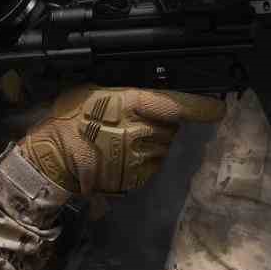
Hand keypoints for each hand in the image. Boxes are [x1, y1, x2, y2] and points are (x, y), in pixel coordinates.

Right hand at [19, 85, 224, 196]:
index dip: (200, 107)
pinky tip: (120, 155)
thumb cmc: (71, 119)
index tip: (217, 109)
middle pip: (171, 126)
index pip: (176, 104)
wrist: (53, 158)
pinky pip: (152, 165)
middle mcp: (142, 131)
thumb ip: (125, 93)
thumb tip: (149, 93)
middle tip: (135, 121)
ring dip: (152, 143)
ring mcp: (141, 157)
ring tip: (122, 139)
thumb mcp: (95, 91)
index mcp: (132, 104)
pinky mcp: (137, 178)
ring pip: (163, 147)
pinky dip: (143, 160)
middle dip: (162, 123)